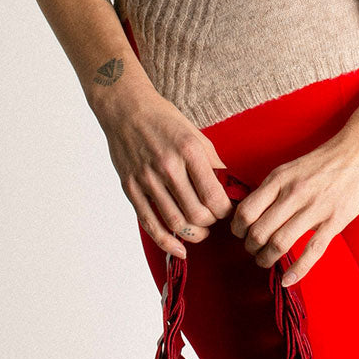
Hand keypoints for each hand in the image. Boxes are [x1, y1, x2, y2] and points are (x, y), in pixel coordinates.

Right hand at [101, 85, 234, 260]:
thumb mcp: (197, 135)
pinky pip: (150, 223)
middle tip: (213, 219)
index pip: (214, 197)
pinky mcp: (131, 188)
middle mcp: (168, 166)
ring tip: (199, 231)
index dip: (225, 212)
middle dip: (211, 224)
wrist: (126, 109)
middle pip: (197, 214)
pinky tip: (179, 249)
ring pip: (176, 223)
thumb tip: (231, 189)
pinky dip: (166, 242)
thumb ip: (213, 163)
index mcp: (189, 151)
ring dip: (193, 234)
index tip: (226, 210)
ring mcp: (147, 179)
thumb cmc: (164, 120)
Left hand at [230, 124, 358, 286]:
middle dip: (251, 248)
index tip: (241, 235)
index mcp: (279, 179)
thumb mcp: (291, 167)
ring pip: (279, 243)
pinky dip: (297, 270)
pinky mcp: (335, 220)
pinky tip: (287, 280)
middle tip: (253, 251)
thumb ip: (273, 189)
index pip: (245, 212)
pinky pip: (312, 251)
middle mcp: (293, 193)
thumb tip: (255, 212)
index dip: (238, 230)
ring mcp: (315, 208)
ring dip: (267, 259)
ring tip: (266, 261)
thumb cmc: (326, 159)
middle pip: (258, 231)